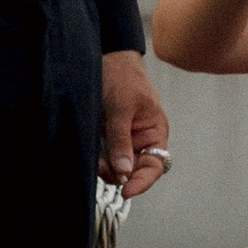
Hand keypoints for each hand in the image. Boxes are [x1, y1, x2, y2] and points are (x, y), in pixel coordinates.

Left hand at [99, 49, 169, 198]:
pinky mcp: (106, 136)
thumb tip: (123, 171)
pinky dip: (98, 159)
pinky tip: (92, 155)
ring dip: (106, 167)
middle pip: (134, 170)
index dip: (142, 181)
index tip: (126, 191)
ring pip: (117, 165)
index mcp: (155, 132)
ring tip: (96, 160)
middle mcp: (141, 140)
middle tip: (103, 169)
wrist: (106, 57)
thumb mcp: (121, 106)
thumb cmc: (123, 76)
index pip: (155, 166)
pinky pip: (104, 155)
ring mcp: (123, 139)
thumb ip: (121, 139)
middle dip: (119, 174)